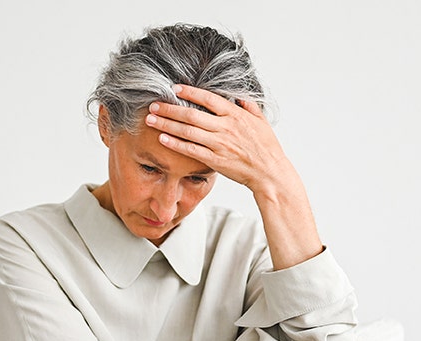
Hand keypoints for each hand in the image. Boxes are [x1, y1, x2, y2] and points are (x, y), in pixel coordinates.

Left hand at [146, 84, 321, 269]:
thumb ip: (248, 106)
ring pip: (187, 131)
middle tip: (153, 105)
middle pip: (191, 114)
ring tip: (151, 120)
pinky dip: (176, 144)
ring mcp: (219, 144)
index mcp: (235, 115)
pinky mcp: (214, 160)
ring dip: (166, 124)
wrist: (269, 172)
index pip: (208, 98)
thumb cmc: (266, 148)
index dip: (190, 92)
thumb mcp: (260, 121)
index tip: (175, 88)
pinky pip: (190, 150)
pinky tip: (162, 139)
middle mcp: (225, 127)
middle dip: (169, 109)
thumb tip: (239, 96)